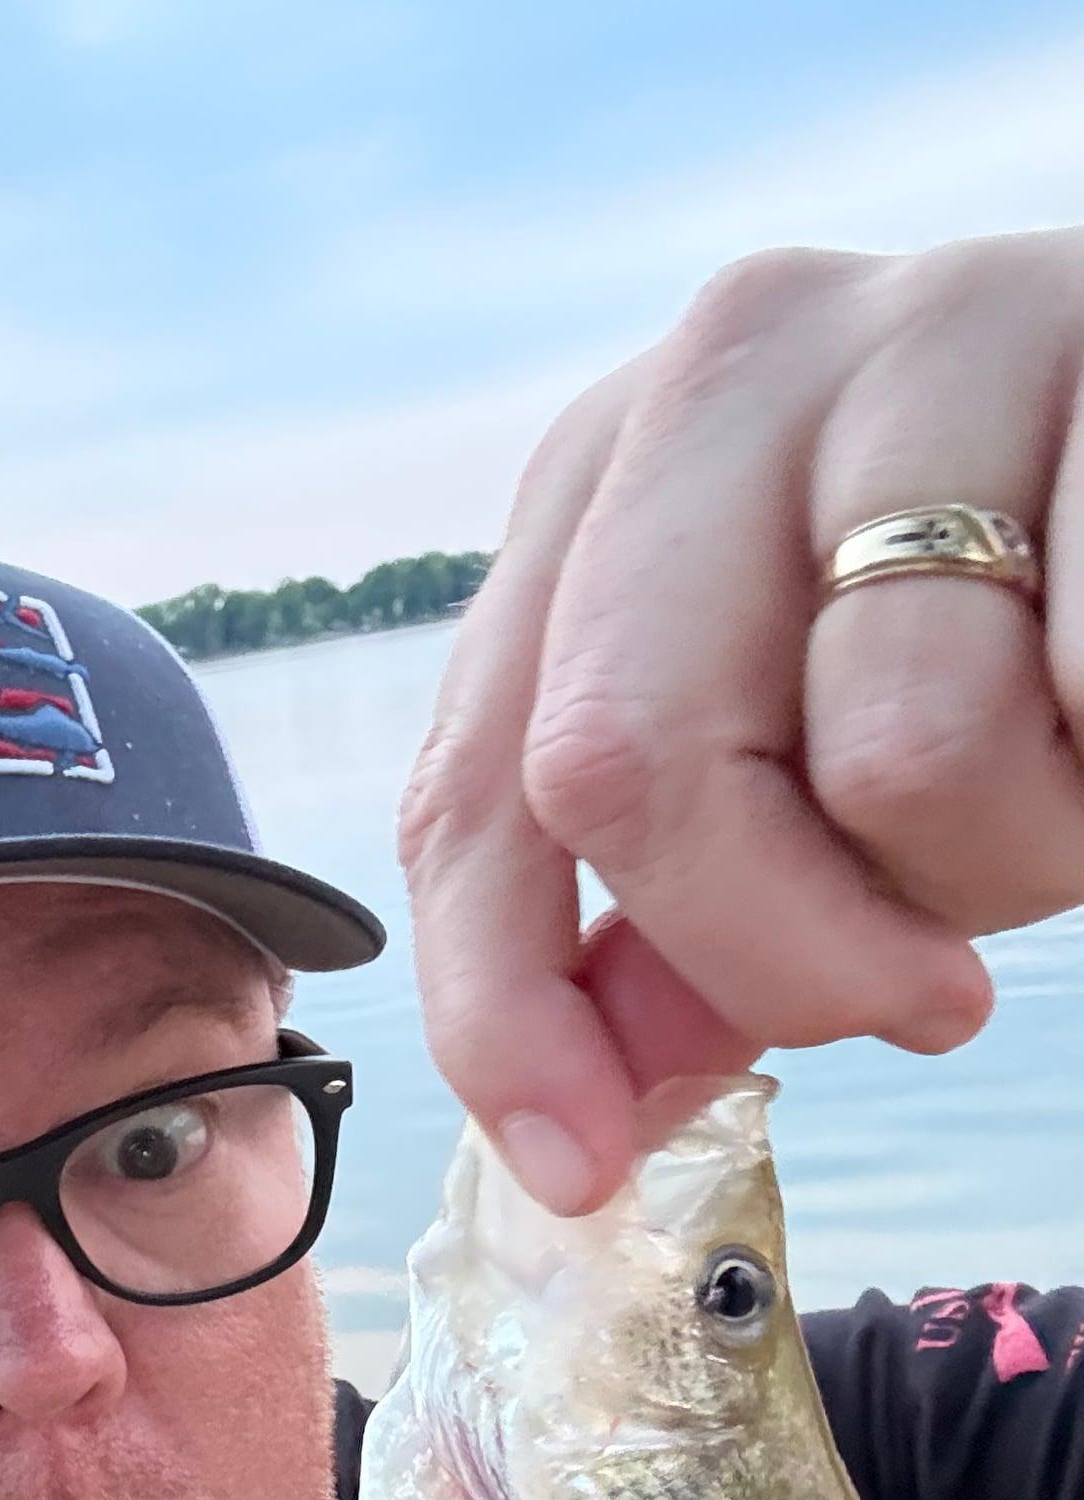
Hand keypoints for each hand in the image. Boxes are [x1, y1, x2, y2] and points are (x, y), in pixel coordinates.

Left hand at [399, 232, 1083, 1212]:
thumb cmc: (1018, 614)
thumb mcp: (813, 751)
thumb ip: (691, 911)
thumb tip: (589, 1115)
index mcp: (608, 482)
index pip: (475, 785)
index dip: (500, 1005)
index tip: (580, 1163)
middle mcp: (726, 377)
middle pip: (622, 767)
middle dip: (780, 954)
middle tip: (929, 993)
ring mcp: (922, 336)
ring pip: (896, 756)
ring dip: (1009, 855)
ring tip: (1071, 776)